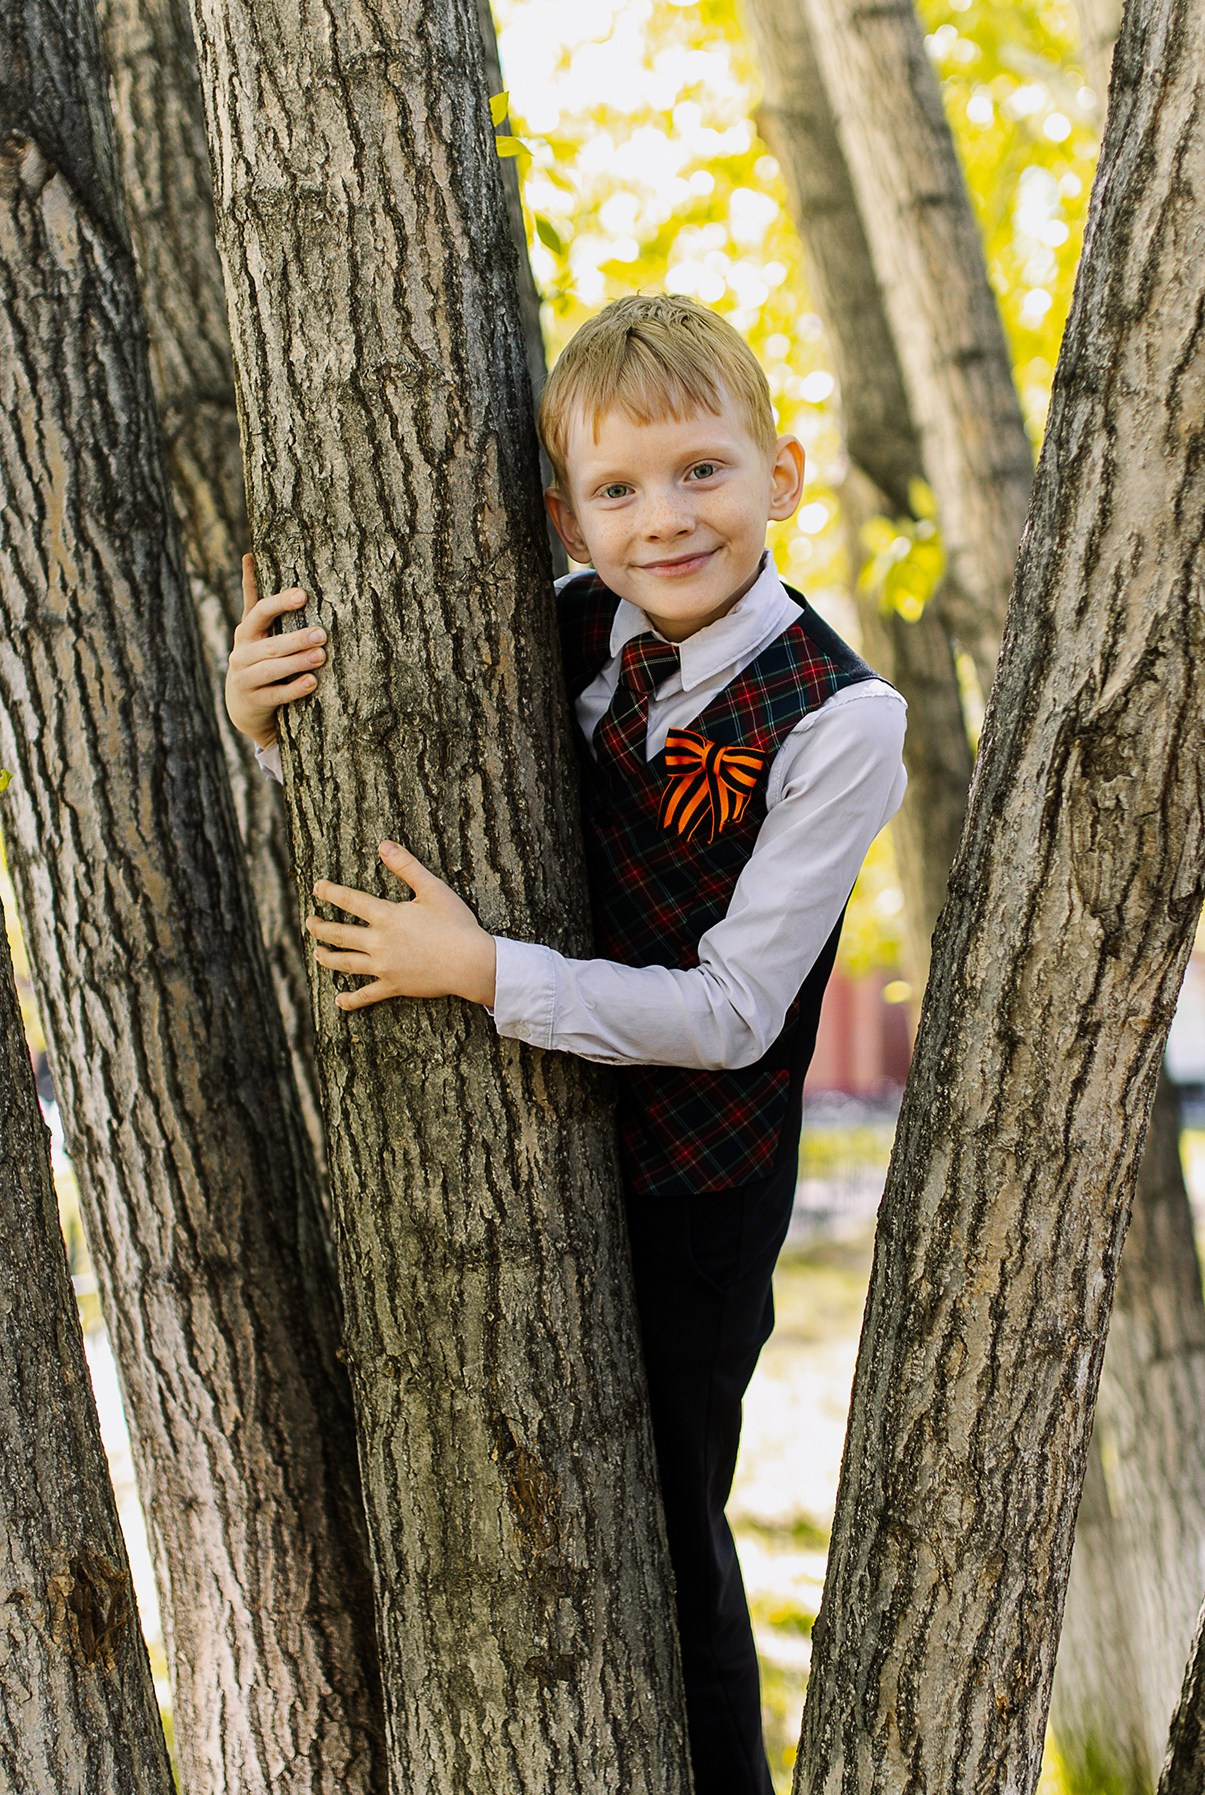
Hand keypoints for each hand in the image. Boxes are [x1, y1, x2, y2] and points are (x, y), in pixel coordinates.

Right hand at [225, 554, 326, 749]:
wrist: (242, 705)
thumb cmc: (256, 658)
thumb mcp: (252, 629)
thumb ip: (252, 596)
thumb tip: (249, 554)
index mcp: (246, 632)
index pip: (259, 612)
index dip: (279, 603)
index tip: (303, 595)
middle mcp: (242, 654)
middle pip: (270, 644)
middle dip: (296, 638)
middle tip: (322, 633)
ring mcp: (245, 679)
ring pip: (271, 670)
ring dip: (297, 662)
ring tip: (321, 655)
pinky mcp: (254, 702)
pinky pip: (275, 695)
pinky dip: (294, 689)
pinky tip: (312, 682)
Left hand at [306, 843, 497, 1010]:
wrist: (470, 963)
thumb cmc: (455, 923)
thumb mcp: (432, 889)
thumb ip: (406, 866)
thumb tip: (383, 845)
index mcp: (387, 916)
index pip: (350, 901)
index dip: (330, 892)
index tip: (317, 888)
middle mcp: (379, 942)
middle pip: (339, 934)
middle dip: (320, 927)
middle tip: (310, 921)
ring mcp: (384, 967)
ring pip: (346, 963)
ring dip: (327, 958)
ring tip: (317, 953)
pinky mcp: (394, 986)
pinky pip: (367, 995)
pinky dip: (352, 999)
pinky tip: (340, 1001)